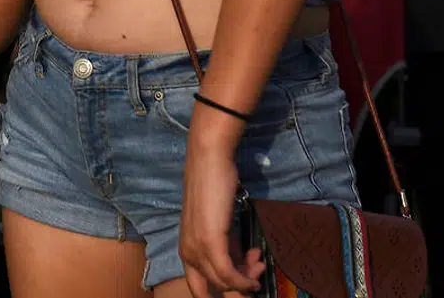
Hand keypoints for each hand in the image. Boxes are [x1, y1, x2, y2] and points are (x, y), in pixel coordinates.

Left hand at [181, 139, 263, 296]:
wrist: (210, 160)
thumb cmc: (213, 185)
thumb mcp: (217, 223)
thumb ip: (224, 245)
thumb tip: (239, 264)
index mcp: (185, 248)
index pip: (198, 287)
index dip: (221, 291)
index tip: (245, 283)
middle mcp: (187, 251)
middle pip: (215, 286)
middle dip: (240, 283)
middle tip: (257, 267)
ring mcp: (197, 247)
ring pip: (224, 281)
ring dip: (246, 277)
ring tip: (258, 261)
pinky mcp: (209, 241)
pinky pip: (229, 274)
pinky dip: (244, 278)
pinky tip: (257, 268)